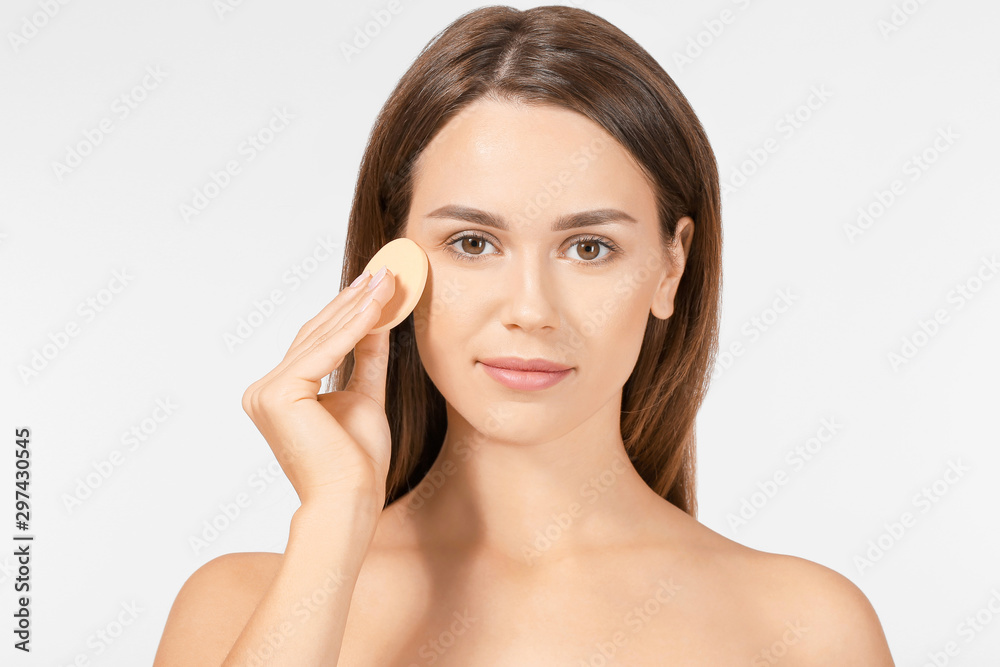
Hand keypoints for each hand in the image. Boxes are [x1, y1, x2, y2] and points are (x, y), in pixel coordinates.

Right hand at [241, 268, 395, 508]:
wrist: (351, 499)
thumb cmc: (356, 463)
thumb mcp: (365, 397)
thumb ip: (366, 358)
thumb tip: (377, 319)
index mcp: (277, 394)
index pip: (316, 343)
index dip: (347, 311)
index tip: (375, 284)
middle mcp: (263, 390)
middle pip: (316, 335)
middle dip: (353, 301)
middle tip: (384, 272)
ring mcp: (265, 391)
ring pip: (321, 338)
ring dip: (358, 306)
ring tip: (387, 280)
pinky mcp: (278, 393)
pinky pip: (325, 351)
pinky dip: (355, 326)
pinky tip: (378, 304)